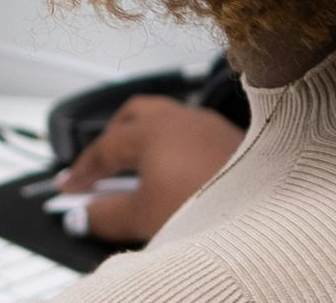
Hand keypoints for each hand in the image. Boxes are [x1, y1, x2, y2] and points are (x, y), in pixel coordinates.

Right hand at [58, 95, 245, 243]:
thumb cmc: (206, 206)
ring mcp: (208, 123)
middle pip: (132, 117)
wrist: (265, 212)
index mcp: (150, 130)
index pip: (104, 148)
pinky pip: (192, 132)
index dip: (82, 171)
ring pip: (165, 119)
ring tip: (139, 167)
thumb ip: (106, 214)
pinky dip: (174, 146)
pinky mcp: (232, 136)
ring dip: (145, 139)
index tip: (70, 188)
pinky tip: (178, 170)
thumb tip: (86, 214)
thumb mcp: (143, 218)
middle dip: (111, 139)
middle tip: (101, 167)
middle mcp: (178, 117)